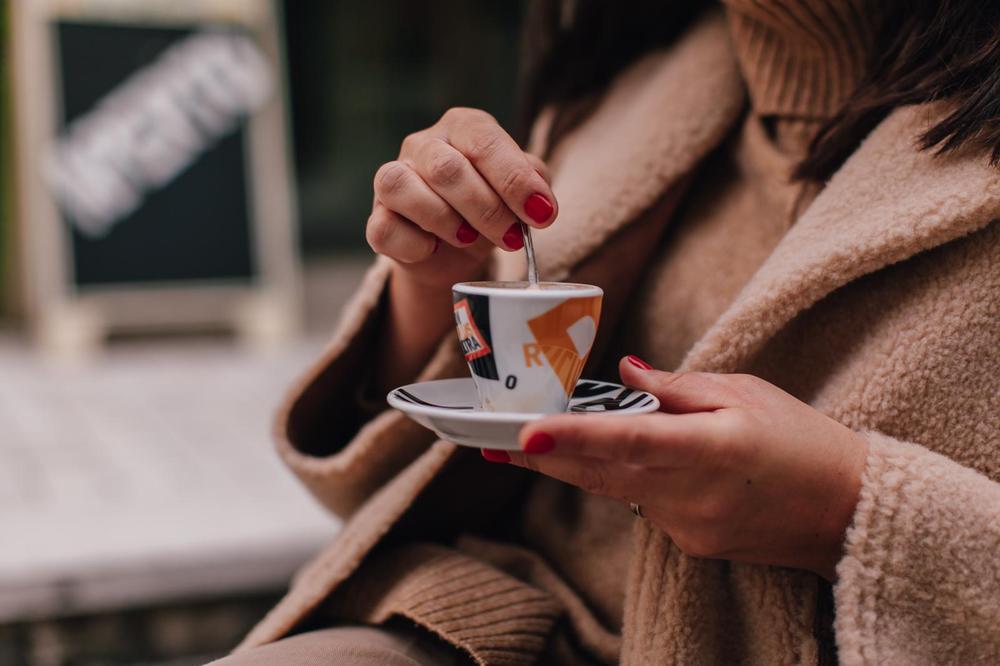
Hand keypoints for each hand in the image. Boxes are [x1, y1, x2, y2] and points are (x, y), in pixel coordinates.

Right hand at [368, 107, 557, 289]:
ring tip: (470, 238)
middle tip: (512, 237)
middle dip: (487, 209)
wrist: (454, 252)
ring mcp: (392, 179)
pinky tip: (434, 249)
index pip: (484, 141)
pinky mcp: (377, 218)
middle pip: (446, 168)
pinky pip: (385, 228)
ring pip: (404, 188)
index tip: (541, 215)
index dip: (514, 180)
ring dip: (446, 222)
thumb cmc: (490, 208)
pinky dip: (415, 245)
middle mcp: (423, 144)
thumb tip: (540, 201)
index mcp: (462, 127)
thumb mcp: (519, 191)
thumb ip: (534, 183)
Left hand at [492, 356, 868, 580]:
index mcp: (712, 448)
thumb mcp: (745, 394)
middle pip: (602, 474)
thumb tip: (626, 375)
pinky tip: (633, 462)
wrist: (846, 512)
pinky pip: (645, 505)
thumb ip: (679, 387)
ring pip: (617, 490)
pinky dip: (630, 481)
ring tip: (538, 440)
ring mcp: (689, 526)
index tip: (528, 431)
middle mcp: (694, 494)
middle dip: (545, 455)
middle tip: (492, 440)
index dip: (576, 438)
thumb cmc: (802, 441)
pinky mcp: (690, 542)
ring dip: (580, 464)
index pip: (631, 442)